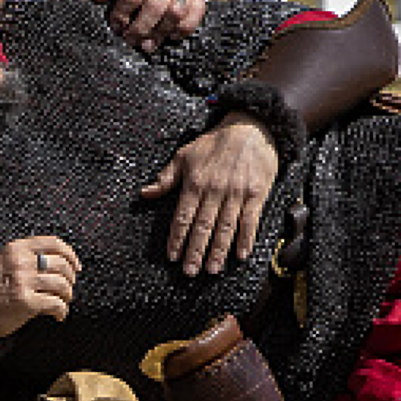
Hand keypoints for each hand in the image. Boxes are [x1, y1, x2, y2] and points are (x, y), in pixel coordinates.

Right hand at [0, 237, 79, 337]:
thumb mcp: (6, 261)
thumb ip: (28, 256)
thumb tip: (63, 261)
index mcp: (17, 248)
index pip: (54, 243)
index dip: (70, 255)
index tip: (76, 267)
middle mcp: (20, 262)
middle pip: (62, 265)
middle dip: (70, 280)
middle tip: (67, 290)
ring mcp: (23, 281)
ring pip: (62, 285)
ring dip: (67, 297)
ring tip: (61, 304)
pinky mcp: (25, 302)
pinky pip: (56, 304)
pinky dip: (61, 311)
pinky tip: (58, 316)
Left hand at [88, 0, 204, 49]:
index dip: (122, 14)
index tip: (116, 25)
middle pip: (155, 7)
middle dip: (139, 29)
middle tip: (129, 39)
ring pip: (175, 15)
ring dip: (158, 33)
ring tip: (145, 43)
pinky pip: (193, 19)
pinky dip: (180, 32)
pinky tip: (167, 35)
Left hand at [141, 113, 278, 276]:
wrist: (250, 128)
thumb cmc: (214, 143)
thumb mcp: (184, 155)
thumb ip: (165, 178)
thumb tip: (145, 193)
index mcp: (195, 182)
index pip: (182, 216)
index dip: (176, 238)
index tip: (172, 257)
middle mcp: (215, 190)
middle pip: (202, 226)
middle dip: (195, 251)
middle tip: (189, 272)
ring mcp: (236, 193)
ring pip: (225, 227)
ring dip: (218, 250)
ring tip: (212, 270)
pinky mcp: (256, 194)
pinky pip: (250, 220)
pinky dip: (246, 238)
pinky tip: (241, 255)